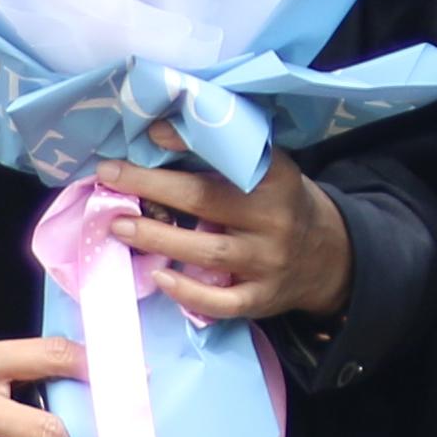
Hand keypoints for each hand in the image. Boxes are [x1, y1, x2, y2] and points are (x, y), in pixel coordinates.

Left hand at [112, 152, 352, 324]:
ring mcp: (268, 262)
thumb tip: (159, 133)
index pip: (231, 157)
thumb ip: (225, 154)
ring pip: (208, 252)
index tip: (151, 134)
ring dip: (158, 238)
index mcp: (276, 180)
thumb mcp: (268, 170)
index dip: (190, 143)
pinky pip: (222, 302)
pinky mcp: (261, 298)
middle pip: (206, 201)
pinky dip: (189, 293)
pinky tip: (159, 277)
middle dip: (152, 187)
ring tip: (118, 226)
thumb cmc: (279, 204)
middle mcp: (274, 220)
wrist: (327, 257)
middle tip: (109, 176)